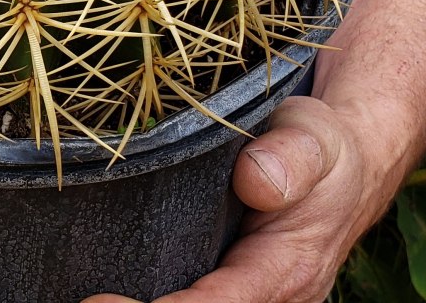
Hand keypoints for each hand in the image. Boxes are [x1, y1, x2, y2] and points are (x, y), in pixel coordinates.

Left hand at [82, 96, 384, 302]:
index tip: (102, 302)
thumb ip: (290, 158)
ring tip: (83, 295)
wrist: (343, 163)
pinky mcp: (232, 287)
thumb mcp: (313, 138)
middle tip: (81, 299)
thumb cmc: (322, 148)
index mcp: (284, 270)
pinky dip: (154, 298)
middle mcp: (268, 299)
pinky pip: (194, 301)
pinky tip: (109, 290)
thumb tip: (254, 180)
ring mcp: (249, 297)